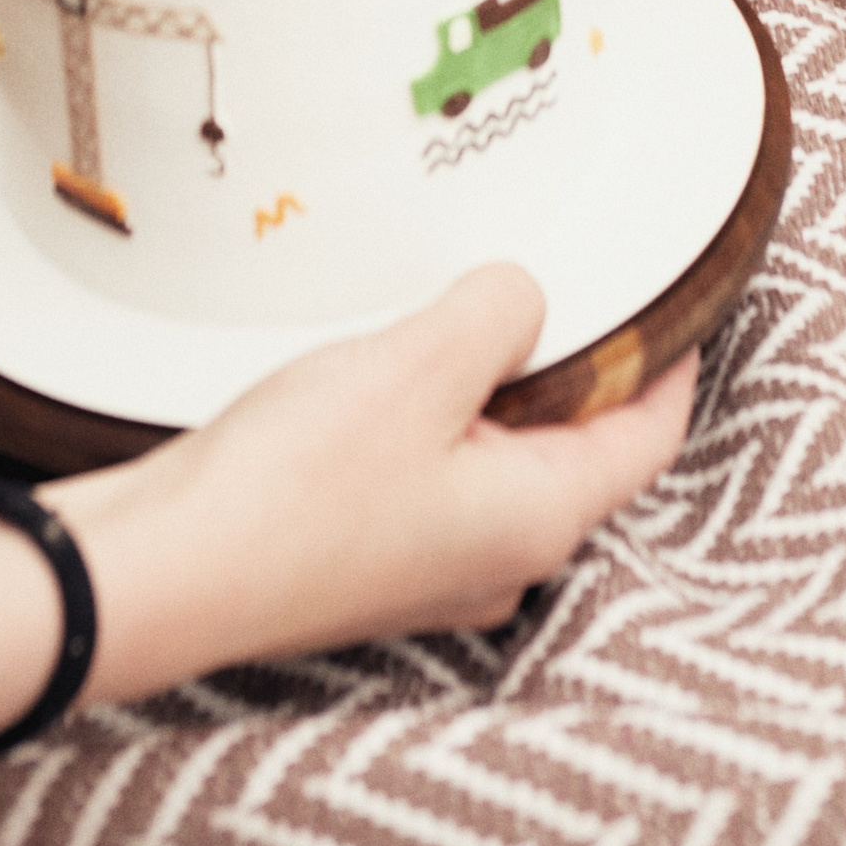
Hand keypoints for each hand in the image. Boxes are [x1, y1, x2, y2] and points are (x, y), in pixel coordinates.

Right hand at [0, 263, 696, 743]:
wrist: (165, 571)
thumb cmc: (296, 485)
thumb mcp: (421, 363)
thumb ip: (498, 313)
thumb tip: (522, 301)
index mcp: (539, 519)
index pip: (649, 435)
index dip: (671, 357)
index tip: (680, 293)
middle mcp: (497, 559)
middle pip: (573, 447)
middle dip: (571, 363)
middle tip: (556, 273)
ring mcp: (427, 567)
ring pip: (494, 457)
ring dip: (486, 386)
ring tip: (455, 304)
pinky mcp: (363, 558)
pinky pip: (428, 472)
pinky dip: (425, 416)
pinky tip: (380, 364)